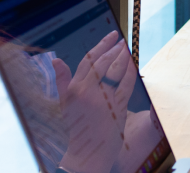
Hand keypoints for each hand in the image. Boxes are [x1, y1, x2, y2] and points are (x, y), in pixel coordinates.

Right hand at [51, 30, 130, 172]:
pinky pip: (126, 85)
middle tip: (120, 39)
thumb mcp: (64, 103)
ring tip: (127, 48)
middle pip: (102, 63)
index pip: (88, 61)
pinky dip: (131, 73)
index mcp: (74, 89)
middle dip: (112, 48)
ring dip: (123, 57)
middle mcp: (87, 92)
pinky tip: (134, 64)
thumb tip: (55, 60)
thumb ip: (62, 80)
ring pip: (115, 71)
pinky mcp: (116, 108)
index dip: (100, 46)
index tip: (110, 37)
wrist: (86, 152)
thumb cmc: (76, 126)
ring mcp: (102, 100)